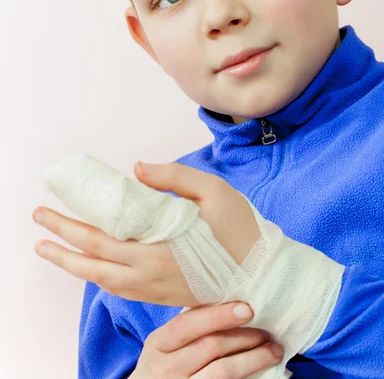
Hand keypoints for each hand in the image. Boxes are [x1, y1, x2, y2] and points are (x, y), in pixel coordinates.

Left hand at [33, 161, 260, 306]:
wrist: (263, 275)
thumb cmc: (240, 230)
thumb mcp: (214, 191)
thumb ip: (174, 177)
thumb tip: (137, 169)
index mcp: (158, 248)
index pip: (100, 238)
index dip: (69, 225)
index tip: (47, 208)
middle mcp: (149, 273)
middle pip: (92, 262)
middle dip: (59, 243)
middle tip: (38, 224)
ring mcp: (155, 288)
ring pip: (101, 281)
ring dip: (72, 265)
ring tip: (50, 250)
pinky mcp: (163, 295)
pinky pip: (119, 290)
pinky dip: (97, 278)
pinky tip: (90, 267)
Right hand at [132, 301, 282, 377]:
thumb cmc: (164, 365)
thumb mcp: (166, 344)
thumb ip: (190, 325)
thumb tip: (230, 300)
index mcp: (158, 344)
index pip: (187, 325)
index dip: (218, 315)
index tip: (247, 308)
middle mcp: (165, 369)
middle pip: (210, 347)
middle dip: (244, 336)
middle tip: (267, 331)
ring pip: (223, 372)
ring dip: (253, 359)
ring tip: (273, 351)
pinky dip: (247, 376)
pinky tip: (262, 371)